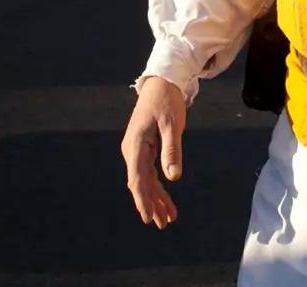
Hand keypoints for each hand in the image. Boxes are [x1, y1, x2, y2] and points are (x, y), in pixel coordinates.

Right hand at [121, 76, 185, 228]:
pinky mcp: (144, 150)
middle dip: (151, 204)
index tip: (148, 216)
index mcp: (136, 144)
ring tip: (167, 218)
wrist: (160, 83)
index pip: (137, 177)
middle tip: (163, 224)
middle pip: (141, 183)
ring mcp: (137, 151)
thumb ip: (172, 149)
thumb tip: (174, 178)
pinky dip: (158, 186)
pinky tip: (166, 200)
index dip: (142, 199)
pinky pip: (149, 172)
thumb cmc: (166, 100)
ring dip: (156, 198)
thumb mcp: (172, 123)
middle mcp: (132, 150)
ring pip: (145, 180)